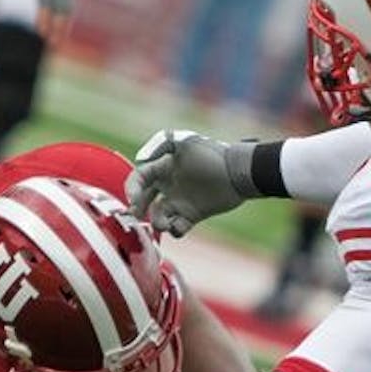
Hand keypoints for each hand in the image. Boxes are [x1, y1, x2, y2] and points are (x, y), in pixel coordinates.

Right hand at [126, 130, 256, 236]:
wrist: (238, 172)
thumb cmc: (212, 154)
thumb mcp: (186, 141)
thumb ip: (161, 143)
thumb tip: (140, 158)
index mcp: (164, 167)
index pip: (139, 178)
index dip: (132, 189)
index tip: (133, 200)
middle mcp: (169, 185)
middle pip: (145, 200)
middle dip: (138, 209)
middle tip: (137, 216)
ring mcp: (180, 201)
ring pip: (159, 217)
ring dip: (158, 223)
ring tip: (165, 223)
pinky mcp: (193, 215)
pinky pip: (177, 228)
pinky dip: (175, 231)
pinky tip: (179, 226)